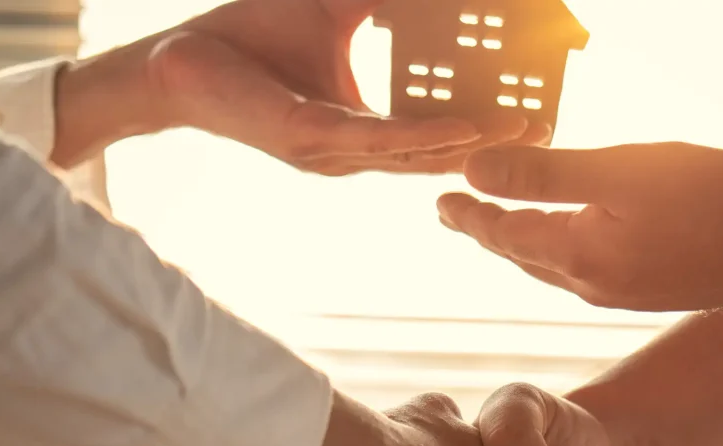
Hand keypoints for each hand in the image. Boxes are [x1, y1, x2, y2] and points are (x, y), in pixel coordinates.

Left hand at [55, 0, 548, 173]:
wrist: (177, 59)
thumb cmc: (251, 39)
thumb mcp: (336, 12)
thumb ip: (384, 4)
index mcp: (361, 128)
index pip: (432, 128)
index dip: (482, 122)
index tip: (528, 108)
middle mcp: (353, 150)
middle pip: (436, 150)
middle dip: (493, 141)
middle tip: (546, 126)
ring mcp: (333, 152)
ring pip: (416, 153)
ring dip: (472, 142)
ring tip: (522, 127)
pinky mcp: (308, 140)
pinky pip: (377, 140)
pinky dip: (424, 136)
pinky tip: (464, 127)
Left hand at [436, 143, 722, 311]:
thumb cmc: (711, 200)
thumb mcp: (620, 174)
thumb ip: (544, 175)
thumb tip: (473, 171)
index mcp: (579, 257)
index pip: (505, 234)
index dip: (470, 215)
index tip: (439, 201)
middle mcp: (596, 284)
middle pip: (524, 255)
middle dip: (489, 232)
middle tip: (458, 215)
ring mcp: (627, 291)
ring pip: (555, 265)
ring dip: (523, 242)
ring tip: (505, 227)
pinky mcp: (655, 287)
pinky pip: (588, 268)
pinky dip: (562, 247)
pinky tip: (574, 239)